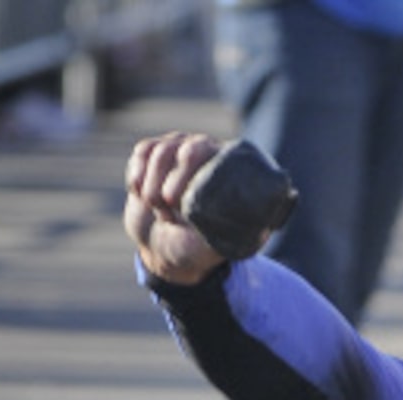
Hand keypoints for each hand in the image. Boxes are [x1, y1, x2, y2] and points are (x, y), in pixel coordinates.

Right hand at [124, 132, 229, 284]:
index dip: (190, 170)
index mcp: (227, 170)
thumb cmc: (199, 248)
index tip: (177, 200)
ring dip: (152, 185)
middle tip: (165, 204)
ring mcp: (178, 151)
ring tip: (161, 213)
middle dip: (169, 176)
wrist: (168, 251)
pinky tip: (139, 194)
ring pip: (158, 151)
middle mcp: (204, 153)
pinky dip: (137, 176)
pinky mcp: (153, 155)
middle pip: (182, 145)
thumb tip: (265, 215)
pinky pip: (142, 153)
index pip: (211, 153)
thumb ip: (238, 228)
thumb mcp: (222, 243)